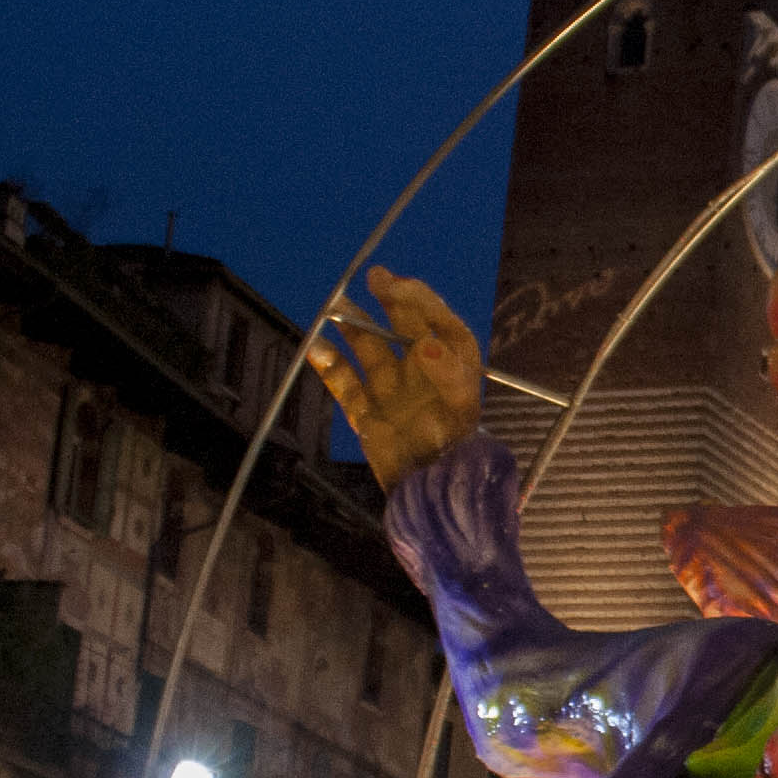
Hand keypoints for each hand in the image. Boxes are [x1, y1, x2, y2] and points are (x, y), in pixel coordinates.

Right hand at [306, 266, 490, 491]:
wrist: (433, 501)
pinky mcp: (369, 416)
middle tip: (376, 276)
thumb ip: (449, 377)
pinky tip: (315, 346)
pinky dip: (331, 366)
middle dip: (392, 300)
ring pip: (370, 349)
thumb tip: (426, 345)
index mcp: (456, 371)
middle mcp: (424, 376)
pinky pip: (346, 385)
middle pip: (406, 327)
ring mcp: (394, 393)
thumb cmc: (458, 458)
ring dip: (354, 326)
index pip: (442, 324)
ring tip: (336, 305)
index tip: (400, 286)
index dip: (423, 301)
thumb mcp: (462, 414)